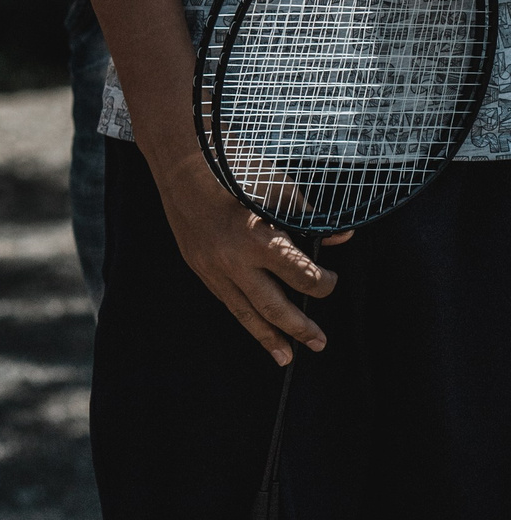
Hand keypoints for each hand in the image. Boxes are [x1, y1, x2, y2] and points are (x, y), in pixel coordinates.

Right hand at [150, 152, 336, 364]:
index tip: (330, 279)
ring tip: (287, 357)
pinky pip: (225, 299)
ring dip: (268, 337)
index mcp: (258, 239)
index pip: (302, 276)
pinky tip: (256, 328)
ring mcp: (212, 266)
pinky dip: (243, 317)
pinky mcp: (198, 265)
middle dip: (300, 327)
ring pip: (244, 312)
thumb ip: (307, 217)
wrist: (179, 161)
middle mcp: (234, 260)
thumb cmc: (233, 168)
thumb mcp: (277, 188)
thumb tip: (340, 238)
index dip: (323, 282)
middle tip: (320, 343)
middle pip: (274, 306)